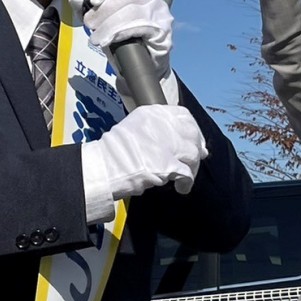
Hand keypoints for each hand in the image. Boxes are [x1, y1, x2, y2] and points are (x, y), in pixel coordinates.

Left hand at [73, 0, 171, 81]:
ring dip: (109, 24)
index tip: (93, 1)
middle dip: (104, 10)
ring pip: (132, 12)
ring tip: (96, 37)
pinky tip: (109, 41)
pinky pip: (141, 27)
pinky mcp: (163, 33)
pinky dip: (121, 33)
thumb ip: (91, 11)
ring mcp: (161, 15)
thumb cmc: (127, 43)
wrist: (144, 68)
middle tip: (90, 24)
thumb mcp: (106, 24)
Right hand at [88, 105, 207, 197]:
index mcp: (152, 113)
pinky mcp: (167, 165)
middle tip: (197, 159)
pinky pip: (187, 174)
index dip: (193, 128)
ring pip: (193, 153)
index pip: (183, 114)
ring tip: (184, 178)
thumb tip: (179, 140)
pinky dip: (187, 182)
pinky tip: (182, 188)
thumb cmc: (113, 152)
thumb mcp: (133, 127)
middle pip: (191, 134)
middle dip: (196, 147)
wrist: (103, 167)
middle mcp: (162, 124)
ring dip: (193, 167)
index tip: (194, 139)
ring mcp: (166, 144)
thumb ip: (156, 130)